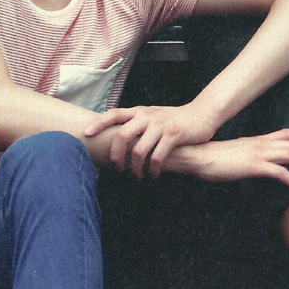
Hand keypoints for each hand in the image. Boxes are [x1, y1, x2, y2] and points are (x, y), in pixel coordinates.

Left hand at [83, 101, 217, 177]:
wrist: (202, 114)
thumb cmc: (175, 120)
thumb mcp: (153, 116)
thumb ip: (138, 123)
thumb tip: (118, 138)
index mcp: (140, 111)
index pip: (114, 114)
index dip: (98, 123)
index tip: (86, 134)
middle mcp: (147, 116)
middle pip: (122, 135)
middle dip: (116, 155)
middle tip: (117, 168)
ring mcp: (160, 125)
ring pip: (139, 150)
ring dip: (136, 168)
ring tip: (138, 176)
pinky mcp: (173, 134)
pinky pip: (157, 156)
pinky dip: (153, 169)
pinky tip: (154, 174)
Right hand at [180, 129, 288, 191]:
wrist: (199, 155)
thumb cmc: (213, 156)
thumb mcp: (236, 152)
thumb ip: (249, 154)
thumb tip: (255, 159)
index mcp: (258, 140)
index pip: (286, 133)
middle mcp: (262, 143)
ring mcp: (260, 154)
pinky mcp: (255, 166)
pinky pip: (279, 173)